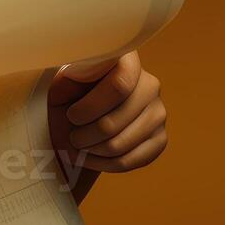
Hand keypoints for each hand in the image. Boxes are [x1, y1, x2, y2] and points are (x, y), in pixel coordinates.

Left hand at [48, 51, 167, 193]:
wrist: (84, 115)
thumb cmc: (71, 94)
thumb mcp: (64, 82)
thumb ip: (69, 79)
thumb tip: (75, 76)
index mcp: (127, 60)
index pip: (119, 85)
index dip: (90, 107)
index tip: (71, 115)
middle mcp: (150, 84)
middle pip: (115, 121)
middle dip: (85, 135)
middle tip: (72, 136)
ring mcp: (158, 112)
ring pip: (121, 144)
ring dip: (93, 150)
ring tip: (79, 145)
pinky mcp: (160, 139)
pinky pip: (131, 161)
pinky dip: (105, 164)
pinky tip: (90, 157)